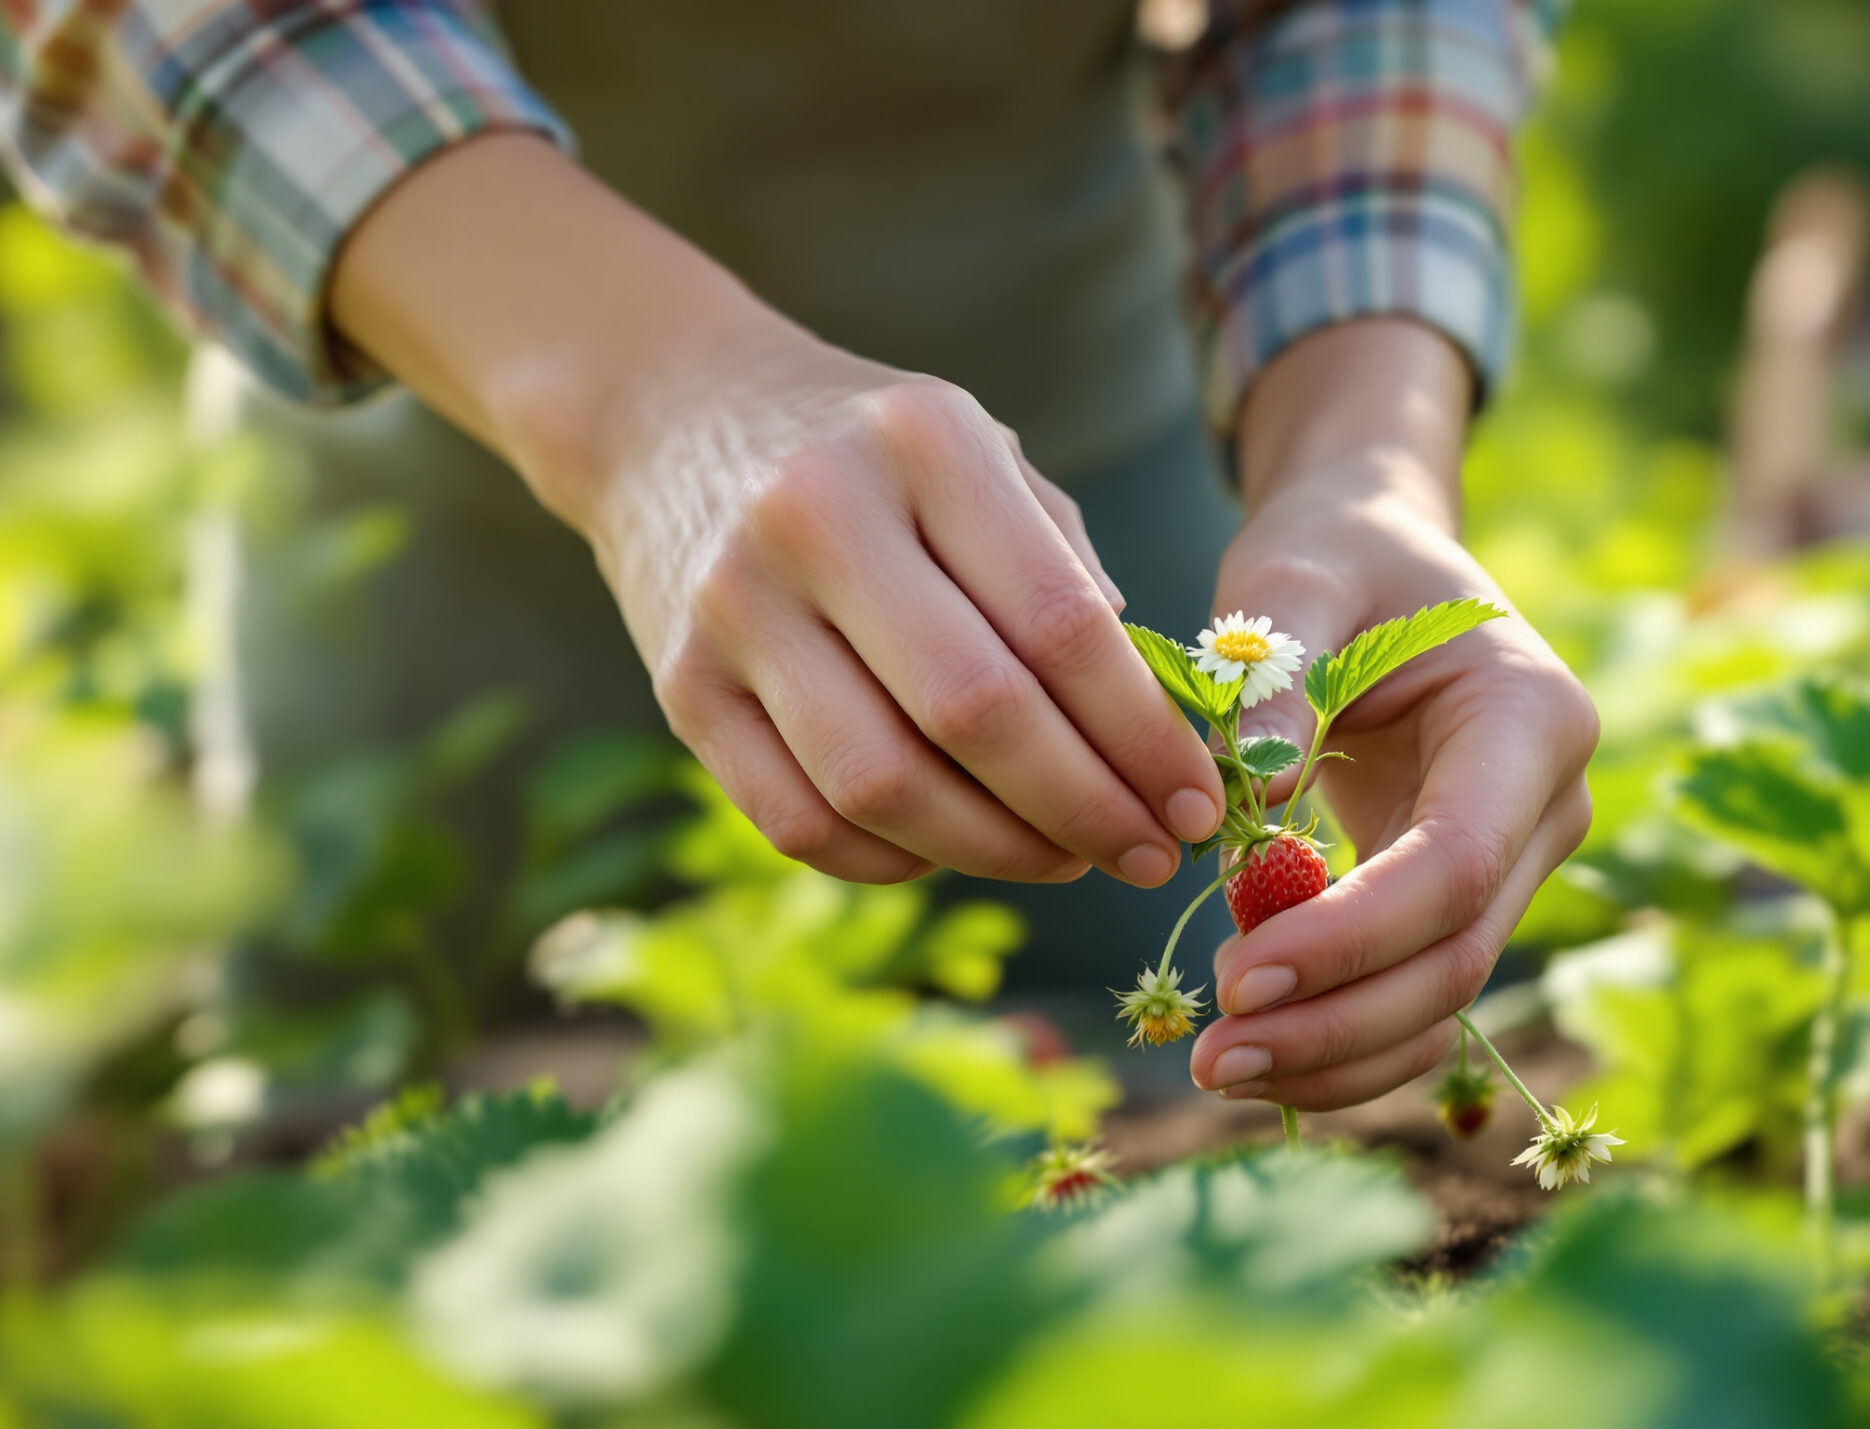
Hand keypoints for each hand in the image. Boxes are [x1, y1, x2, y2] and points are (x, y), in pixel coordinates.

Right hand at [328, 136, 1225, 884]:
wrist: (669, 412)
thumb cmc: (872, 453)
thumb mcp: (982, 457)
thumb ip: (1069, 575)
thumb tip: (1152, 735)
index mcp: (925, 443)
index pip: (1060, 625)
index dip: (1143, 737)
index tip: (1200, 803)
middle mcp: (818, 515)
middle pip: (976, 714)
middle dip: (1086, 809)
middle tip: (1151, 855)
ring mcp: (734, 605)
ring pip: (883, 785)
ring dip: (997, 851)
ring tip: (1065, 860)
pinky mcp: (678, 686)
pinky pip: (798, 820)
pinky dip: (893, 860)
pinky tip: (953, 849)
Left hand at [1184, 324, 1598, 1110]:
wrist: (1371, 557)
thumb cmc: (1334, 555)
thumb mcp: (1294, 580)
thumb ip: (1276, 678)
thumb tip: (1249, 800)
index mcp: (1530, 716)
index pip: (1457, 865)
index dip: (1354, 936)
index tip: (1239, 974)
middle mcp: (1546, 804)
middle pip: (1456, 954)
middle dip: (1336, 1021)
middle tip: (1211, 1057)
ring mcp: (1515, 862)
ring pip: (1444, 998)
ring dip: (1336, 1055)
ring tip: (1219, 1073)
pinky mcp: (1463, 900)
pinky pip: (1417, 996)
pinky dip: (1343, 1043)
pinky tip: (1259, 1063)